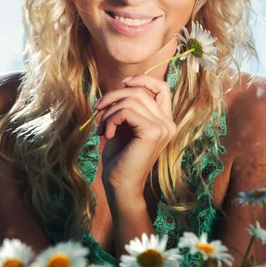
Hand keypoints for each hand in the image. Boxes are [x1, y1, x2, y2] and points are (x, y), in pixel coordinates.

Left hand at [94, 74, 176, 198]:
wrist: (120, 187)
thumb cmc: (120, 158)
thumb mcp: (125, 126)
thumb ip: (129, 107)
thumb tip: (123, 85)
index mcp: (165, 120)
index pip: (162, 87)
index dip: (143, 79)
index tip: (123, 83)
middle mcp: (168, 122)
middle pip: (140, 91)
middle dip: (113, 96)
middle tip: (97, 109)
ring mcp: (163, 127)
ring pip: (131, 99)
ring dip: (109, 111)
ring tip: (102, 129)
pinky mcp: (152, 132)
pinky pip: (126, 111)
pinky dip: (110, 119)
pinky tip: (106, 135)